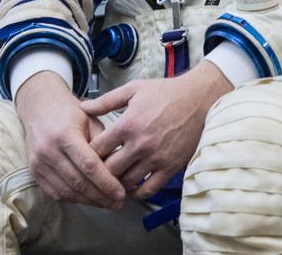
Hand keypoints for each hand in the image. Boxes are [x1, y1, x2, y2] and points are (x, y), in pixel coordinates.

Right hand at [16, 70, 123, 208]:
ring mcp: (38, 163)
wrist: (39, 107)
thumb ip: (103, 143)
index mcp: (65, 134)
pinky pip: (55, 193)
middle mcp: (49, 150)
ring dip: (88, 201)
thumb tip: (119, 170)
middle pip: (78, 182)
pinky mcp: (34, 171)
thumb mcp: (91, 119)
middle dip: (101, 197)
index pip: (89, 165)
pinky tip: (89, 199)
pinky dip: (74, 199)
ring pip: (66, 191)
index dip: (106, 183)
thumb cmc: (70, 112)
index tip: (121, 194)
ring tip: (107, 204)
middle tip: (118, 204)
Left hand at [82, 62, 231, 200]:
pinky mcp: (170, 167)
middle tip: (99, 169)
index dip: (89, 153)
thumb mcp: (133, 89)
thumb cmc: (165, 92)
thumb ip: (106, 101)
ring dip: (118, 182)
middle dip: (101, 170)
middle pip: (109, 169)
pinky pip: (149, 189)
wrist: (198, 99)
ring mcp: (156, 158)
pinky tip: (133, 187)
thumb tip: (83, 107)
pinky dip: (137, 192)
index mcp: (127, 124)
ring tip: (114, 178)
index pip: (97, 149)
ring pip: (127, 182)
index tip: (89, 154)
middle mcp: (140, 144)